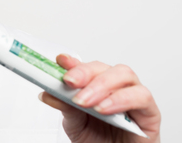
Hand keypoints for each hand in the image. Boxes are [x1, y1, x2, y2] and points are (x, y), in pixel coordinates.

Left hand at [39, 54, 160, 142]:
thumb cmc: (98, 141)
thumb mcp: (75, 123)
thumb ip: (64, 106)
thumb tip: (46, 93)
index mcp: (95, 86)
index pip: (85, 67)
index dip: (72, 62)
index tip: (60, 61)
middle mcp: (114, 87)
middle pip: (103, 67)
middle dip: (84, 72)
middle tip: (69, 83)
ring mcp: (133, 95)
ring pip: (123, 74)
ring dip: (101, 85)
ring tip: (85, 101)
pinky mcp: (149, 111)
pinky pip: (141, 96)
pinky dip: (121, 99)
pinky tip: (104, 108)